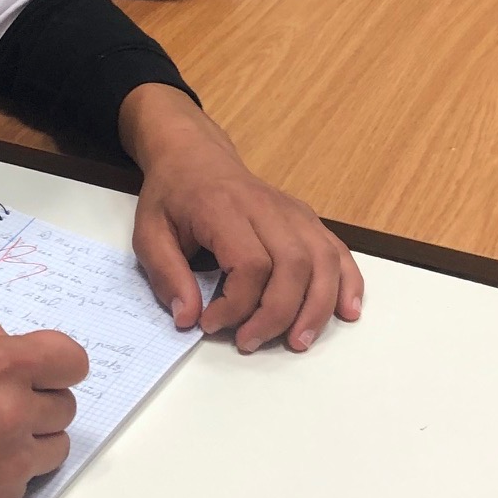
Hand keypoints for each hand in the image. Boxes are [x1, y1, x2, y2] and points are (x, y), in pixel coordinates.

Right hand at [0, 318, 87, 497]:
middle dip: (37, 403)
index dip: (57, 365)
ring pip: (54, 448)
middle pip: (64, 405)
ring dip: (30, 442)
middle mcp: (15, 414)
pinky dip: (5, 477)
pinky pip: (26, 484)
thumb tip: (5, 341)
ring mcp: (14, 466)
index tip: (40, 372)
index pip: (72, 360)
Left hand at [120, 85, 364, 353]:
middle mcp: (266, 207)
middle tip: (250, 342)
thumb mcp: (148, 232)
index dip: (236, 304)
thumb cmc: (173, 196)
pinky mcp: (306, 218)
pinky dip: (348, 281)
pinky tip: (346, 311)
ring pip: (322, 260)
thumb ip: (166, 275)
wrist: (195, 156)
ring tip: (299, 342)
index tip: (210, 323)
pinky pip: (337, 249)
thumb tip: (187, 318)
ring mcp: (292, 211)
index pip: (250, 263)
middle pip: (293, 265)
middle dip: (278, 314)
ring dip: (317, 307)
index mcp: (224, 209)